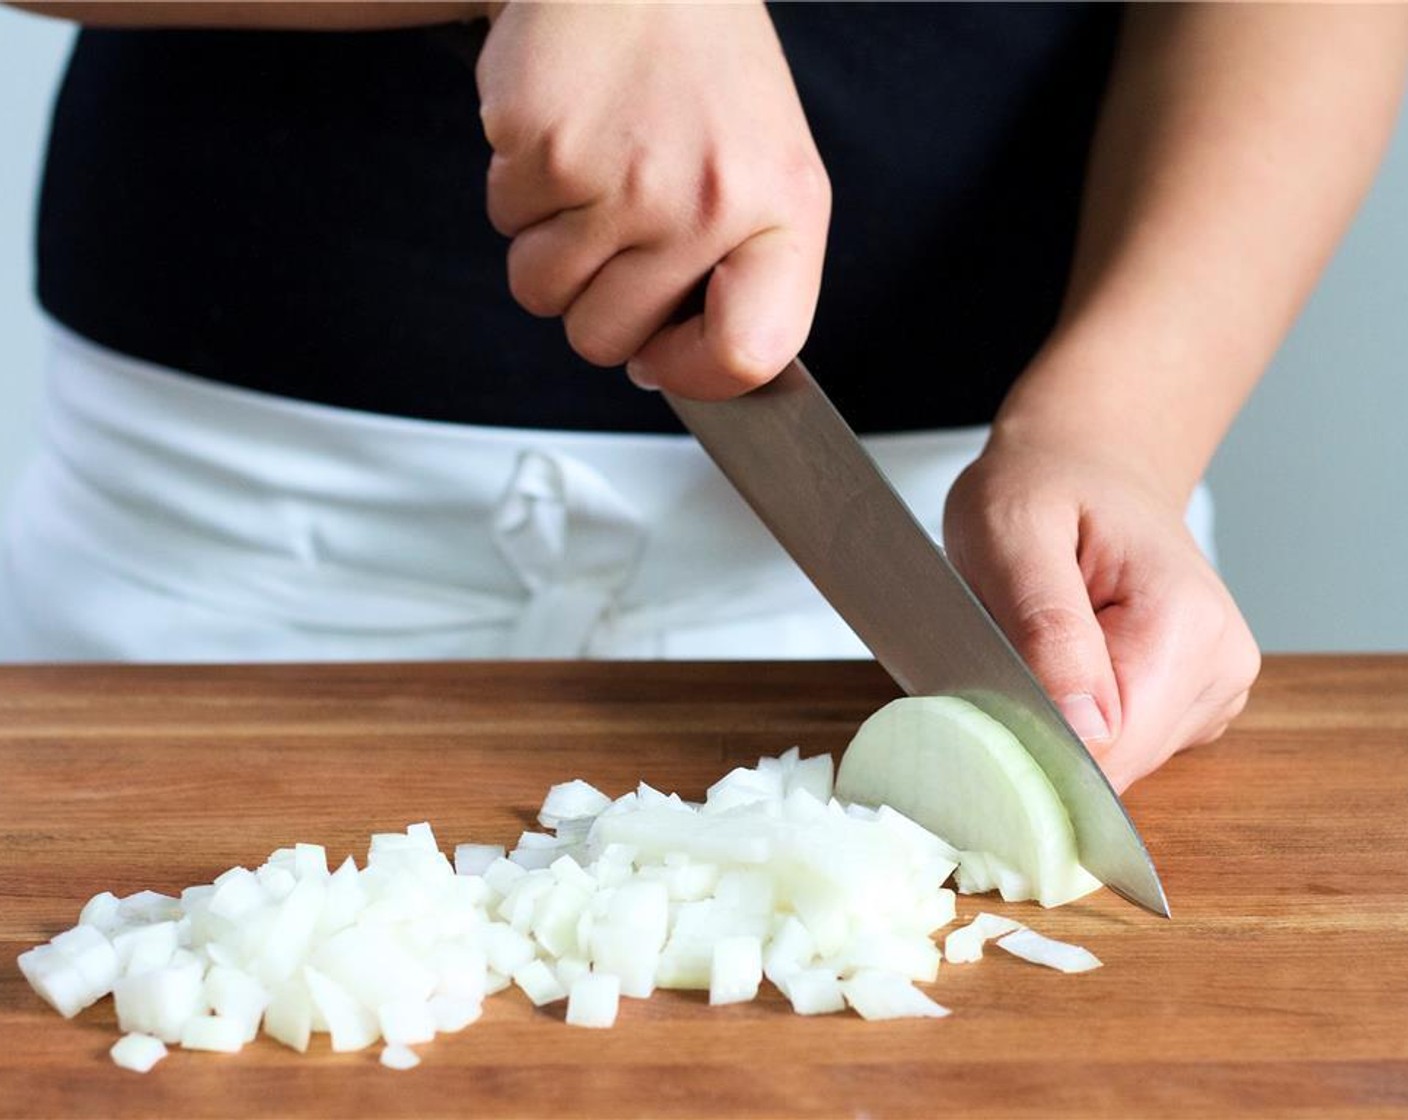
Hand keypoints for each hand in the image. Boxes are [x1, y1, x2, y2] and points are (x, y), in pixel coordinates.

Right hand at [475, 2, 829, 398]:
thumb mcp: (767, 172)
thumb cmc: (702, 70)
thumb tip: (660, 366)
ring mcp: (621, 177)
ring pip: (542, 292)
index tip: (668, 355)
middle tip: (618, 232)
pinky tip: (568, 137)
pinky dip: (521, 191)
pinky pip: (504, 225)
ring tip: (595, 174)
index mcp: (782, 209)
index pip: (747, 355)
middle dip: (596, 302)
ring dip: (551, 248)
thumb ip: (739, 277)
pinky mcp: (543, 147)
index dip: (694, 373)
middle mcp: (705, 200)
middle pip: (606, 340)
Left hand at [942, 436, 1260, 791]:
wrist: (1086, 459)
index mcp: (1188, 625)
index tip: (987, 709)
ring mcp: (1212, 688)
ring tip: (1034, 644)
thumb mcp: (1014, 535)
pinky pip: (1120, 745)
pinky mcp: (1190, 702)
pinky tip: (1061, 660)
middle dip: (1044, 733)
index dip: (1037, 748)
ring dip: (1057, 724)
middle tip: (998, 659)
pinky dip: (1075, 719)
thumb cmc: (1042, 485)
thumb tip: (1086, 733)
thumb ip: (1047, 629)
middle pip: (1115, 766)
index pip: (1113, 752)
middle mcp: (1220, 664)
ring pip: (1114, 763)